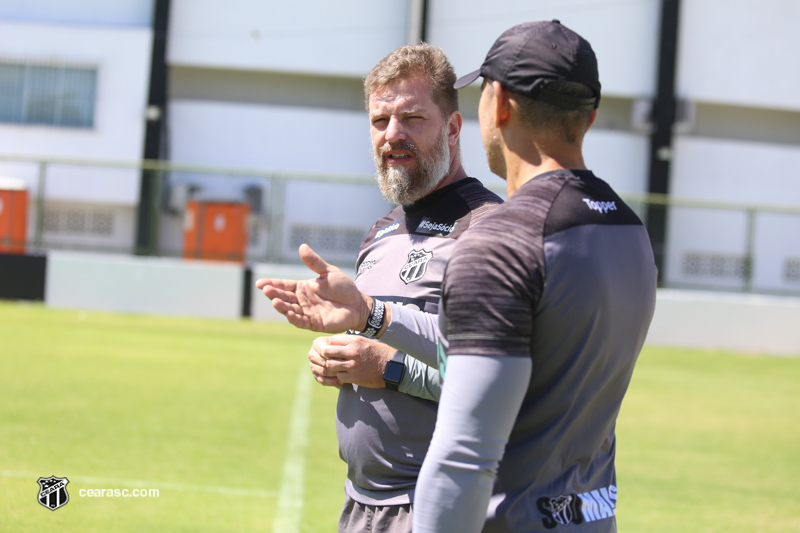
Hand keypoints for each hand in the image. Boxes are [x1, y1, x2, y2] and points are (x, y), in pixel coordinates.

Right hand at [255, 244, 371, 332]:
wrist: (358, 304)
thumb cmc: (344, 287)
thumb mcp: (329, 272)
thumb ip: (315, 262)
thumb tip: (302, 246)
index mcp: (303, 288)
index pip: (284, 285)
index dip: (272, 284)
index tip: (260, 283)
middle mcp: (302, 301)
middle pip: (284, 297)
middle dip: (274, 294)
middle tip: (266, 290)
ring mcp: (307, 312)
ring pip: (290, 310)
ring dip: (281, 307)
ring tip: (275, 301)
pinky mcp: (314, 323)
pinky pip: (301, 322)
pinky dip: (294, 318)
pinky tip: (289, 314)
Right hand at [308, 336, 341, 386]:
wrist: (341, 353)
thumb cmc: (343, 346)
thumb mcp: (342, 343)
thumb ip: (340, 346)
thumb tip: (341, 356)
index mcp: (317, 343)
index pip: (323, 350)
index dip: (334, 355)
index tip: (344, 357)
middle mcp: (312, 354)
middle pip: (323, 362)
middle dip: (336, 365)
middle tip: (346, 368)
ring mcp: (312, 365)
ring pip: (323, 372)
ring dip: (335, 374)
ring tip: (345, 374)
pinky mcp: (315, 375)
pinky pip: (323, 381)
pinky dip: (332, 382)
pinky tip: (341, 381)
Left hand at [314, 334, 398, 388]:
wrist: (391, 367)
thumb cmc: (377, 352)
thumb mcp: (364, 341)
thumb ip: (349, 341)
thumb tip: (333, 342)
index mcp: (355, 341)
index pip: (332, 340)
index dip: (330, 344)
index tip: (332, 348)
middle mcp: (352, 352)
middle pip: (327, 352)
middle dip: (326, 355)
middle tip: (328, 357)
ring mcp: (352, 365)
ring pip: (330, 365)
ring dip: (332, 366)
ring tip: (336, 366)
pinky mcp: (354, 377)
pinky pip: (339, 376)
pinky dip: (339, 375)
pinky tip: (344, 373)